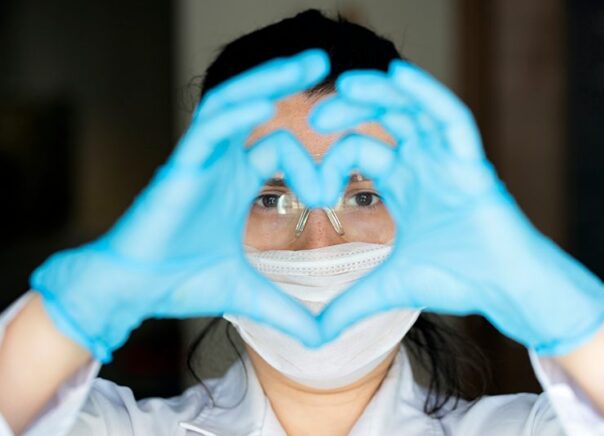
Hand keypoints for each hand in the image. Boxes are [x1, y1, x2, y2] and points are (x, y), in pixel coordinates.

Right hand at [30, 50, 328, 361]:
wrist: (134, 290)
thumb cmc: (182, 282)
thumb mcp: (249, 294)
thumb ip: (288, 310)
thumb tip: (325, 338)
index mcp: (238, 182)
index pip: (280, 149)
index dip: (311, 163)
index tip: (332, 190)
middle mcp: (221, 163)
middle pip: (257, 107)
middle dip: (289, 81)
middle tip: (327, 61)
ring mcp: (200, 161)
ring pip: (234, 105)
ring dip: (268, 80)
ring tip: (307, 62)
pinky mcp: (180, 167)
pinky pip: (208, 129)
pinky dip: (236, 112)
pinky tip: (265, 100)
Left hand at [311, 60, 603, 355]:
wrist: (504, 289)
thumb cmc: (457, 279)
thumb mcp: (389, 287)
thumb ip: (350, 305)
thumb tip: (314, 334)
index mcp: (405, 183)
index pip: (363, 151)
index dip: (333, 159)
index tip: (312, 184)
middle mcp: (425, 163)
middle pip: (384, 120)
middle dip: (350, 112)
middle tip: (315, 115)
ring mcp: (449, 158)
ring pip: (413, 110)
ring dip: (382, 94)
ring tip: (346, 86)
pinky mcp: (472, 161)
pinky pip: (450, 118)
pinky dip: (427, 95)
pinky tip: (399, 76)